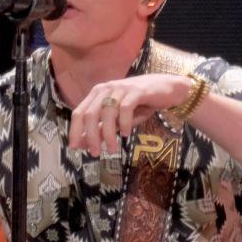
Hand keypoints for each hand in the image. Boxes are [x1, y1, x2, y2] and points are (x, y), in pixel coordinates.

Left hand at [67, 74, 189, 155]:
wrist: (167, 89)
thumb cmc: (141, 104)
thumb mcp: (118, 119)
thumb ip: (101, 129)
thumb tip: (83, 144)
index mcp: (97, 94)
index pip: (79, 112)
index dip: (75, 130)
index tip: (74, 148)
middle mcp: (106, 89)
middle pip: (90, 114)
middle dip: (91, 136)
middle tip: (95, 153)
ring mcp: (121, 88)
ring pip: (107, 113)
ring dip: (108, 134)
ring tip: (113, 149)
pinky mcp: (137, 91)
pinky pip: (125, 109)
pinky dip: (124, 123)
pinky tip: (126, 134)